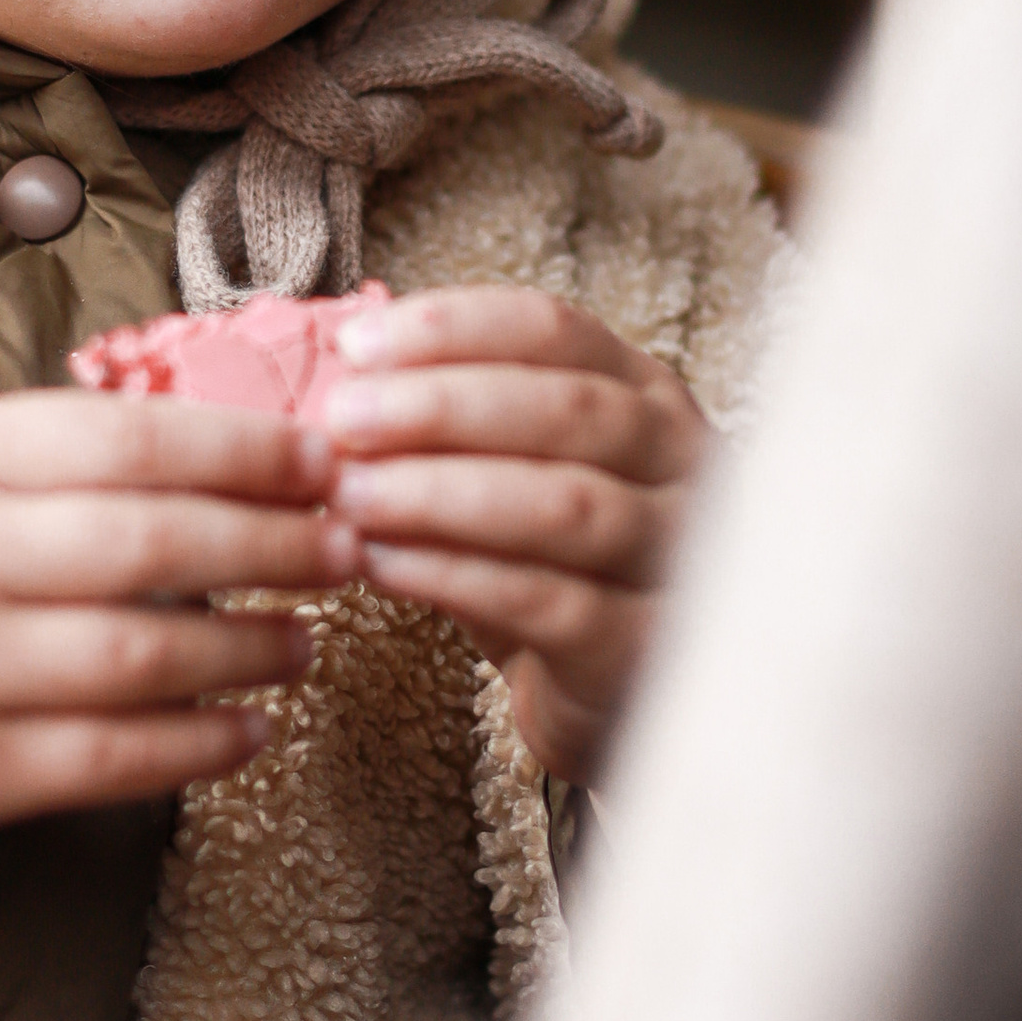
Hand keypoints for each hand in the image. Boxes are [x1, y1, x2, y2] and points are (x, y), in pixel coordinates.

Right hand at [0, 400, 358, 878]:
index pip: (132, 441)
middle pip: (154, 545)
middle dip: (276, 545)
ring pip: (142, 656)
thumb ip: (63, 447)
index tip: (324, 459)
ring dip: (252, 649)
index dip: (248, 450)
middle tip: (350, 546)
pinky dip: (195, 745)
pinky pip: (105, 759)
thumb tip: (232, 441)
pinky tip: (252, 729)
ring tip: (309, 637)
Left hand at [323, 287, 708, 781]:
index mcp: (644, 393)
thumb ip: (446, 427)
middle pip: (567, 409)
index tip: (354, 343)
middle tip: (341, 417)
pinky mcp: (648, 643)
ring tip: (350, 495)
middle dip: (441, 406)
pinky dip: (457, 576)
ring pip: (564, 505)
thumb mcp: (509, 473)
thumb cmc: (547, 563)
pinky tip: (384, 565)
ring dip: (442, 493)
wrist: (606, 692)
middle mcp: (680, 461)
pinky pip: (551, 601)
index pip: (554, 330)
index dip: (453, 328)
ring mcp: (679, 552)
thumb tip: (343, 383)